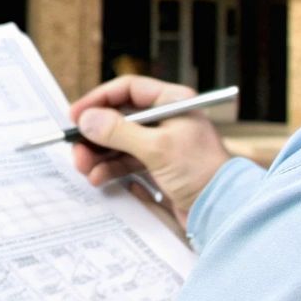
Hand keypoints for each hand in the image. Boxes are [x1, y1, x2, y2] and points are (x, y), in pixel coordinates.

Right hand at [67, 75, 232, 223]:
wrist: (224, 210)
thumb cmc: (201, 171)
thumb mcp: (156, 147)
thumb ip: (118, 132)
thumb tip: (87, 119)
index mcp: (172, 102)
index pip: (128, 90)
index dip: (99, 99)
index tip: (76, 115)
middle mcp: (166, 119)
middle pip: (119, 117)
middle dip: (95, 134)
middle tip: (77, 149)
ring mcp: (161, 143)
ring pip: (119, 142)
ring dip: (99, 154)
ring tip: (85, 168)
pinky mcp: (158, 166)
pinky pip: (126, 161)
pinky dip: (110, 168)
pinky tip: (99, 178)